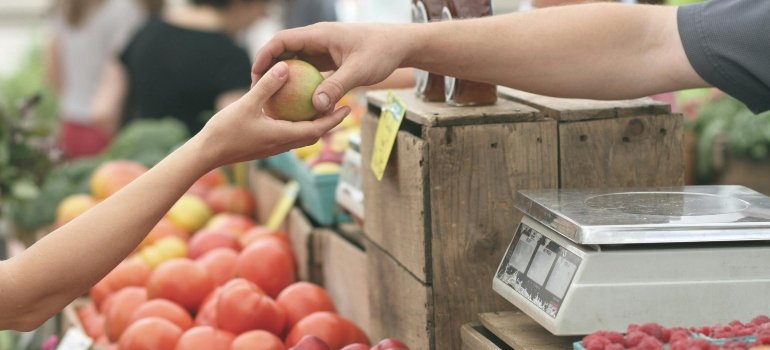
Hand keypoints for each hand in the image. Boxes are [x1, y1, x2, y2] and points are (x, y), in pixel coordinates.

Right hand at [195, 61, 349, 167]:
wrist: (207, 154)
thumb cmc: (225, 130)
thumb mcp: (247, 104)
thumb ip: (267, 86)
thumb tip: (285, 67)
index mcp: (282, 136)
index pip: (317, 130)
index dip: (334, 119)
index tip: (347, 108)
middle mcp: (282, 144)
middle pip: (313, 135)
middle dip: (329, 122)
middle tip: (341, 106)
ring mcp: (273, 147)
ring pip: (301, 136)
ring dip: (313, 124)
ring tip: (320, 108)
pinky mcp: (264, 146)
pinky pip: (287, 134)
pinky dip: (296, 124)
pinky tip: (291, 111)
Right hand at [252, 22, 411, 112]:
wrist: (399, 45)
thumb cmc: (381, 52)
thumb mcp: (359, 71)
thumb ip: (337, 87)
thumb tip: (316, 107)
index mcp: (319, 35)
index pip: (282, 40)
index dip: (265, 55)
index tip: (255, 74)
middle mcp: (318, 40)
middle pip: (284, 51)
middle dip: (269, 68)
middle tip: (258, 90)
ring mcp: (323, 49)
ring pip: (295, 61)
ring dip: (283, 77)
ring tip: (272, 98)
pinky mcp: (329, 59)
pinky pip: (308, 70)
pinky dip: (300, 83)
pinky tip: (296, 102)